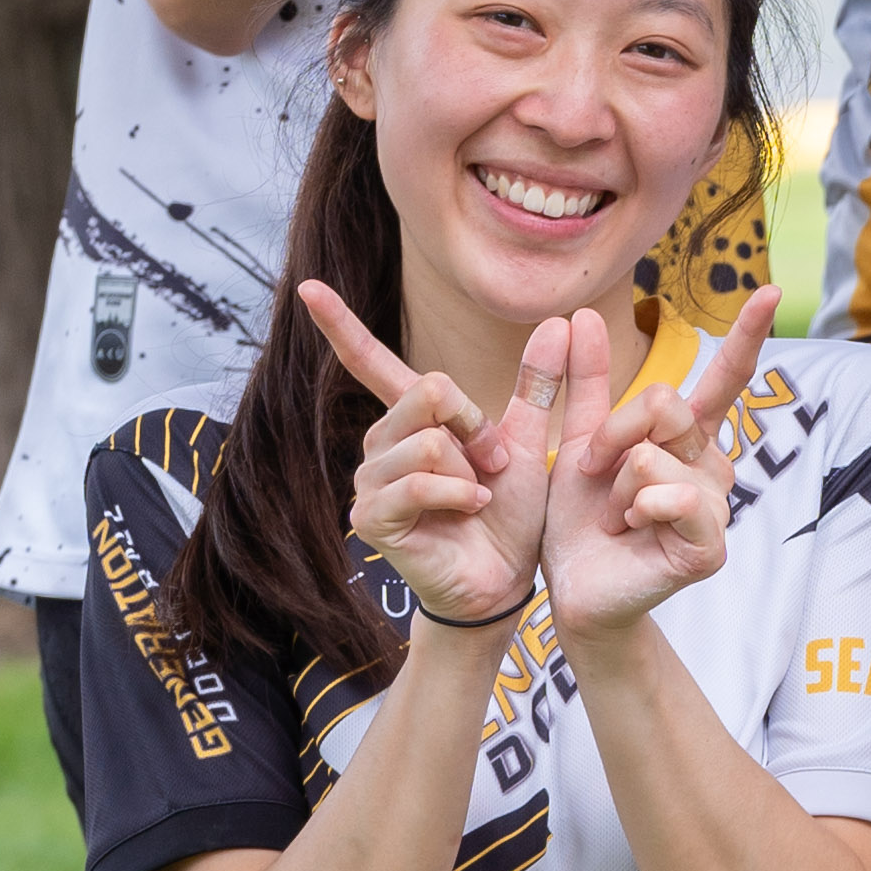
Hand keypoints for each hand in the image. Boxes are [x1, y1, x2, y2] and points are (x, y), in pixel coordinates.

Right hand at [301, 273, 559, 626]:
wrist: (503, 582)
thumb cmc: (507, 517)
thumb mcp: (526, 442)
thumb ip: (538, 384)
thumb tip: (562, 320)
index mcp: (410, 422)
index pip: (370, 363)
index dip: (339, 324)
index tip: (307, 287)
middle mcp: (382, 444)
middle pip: (428, 390)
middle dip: (476, 424)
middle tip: (494, 463)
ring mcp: (371, 482)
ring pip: (427, 438)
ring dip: (470, 466)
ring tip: (480, 495)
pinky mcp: (373, 518)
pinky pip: (418, 482)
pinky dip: (457, 493)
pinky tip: (469, 508)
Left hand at [539, 285, 777, 643]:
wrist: (573, 586)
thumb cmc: (580, 520)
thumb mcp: (576, 441)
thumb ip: (585, 381)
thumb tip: (589, 315)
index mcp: (686, 439)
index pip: (725, 379)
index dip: (747, 335)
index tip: (771, 292)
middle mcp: (711, 465)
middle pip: (666, 403)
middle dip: (611, 433)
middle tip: (596, 473)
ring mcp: (717, 504)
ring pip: (658, 456)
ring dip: (619, 486)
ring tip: (618, 518)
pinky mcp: (711, 543)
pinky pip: (677, 497)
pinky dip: (642, 509)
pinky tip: (636, 531)